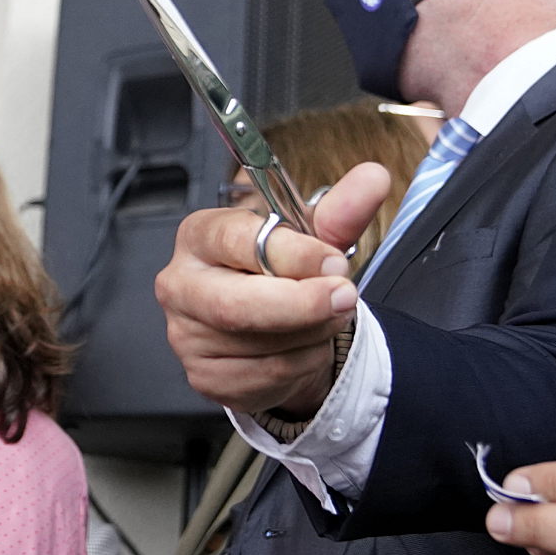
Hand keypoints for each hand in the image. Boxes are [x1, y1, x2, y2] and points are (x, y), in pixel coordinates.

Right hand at [154, 169, 389, 416]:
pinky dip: (300, 364)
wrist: (274, 330)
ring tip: (323, 318)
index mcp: (200, 236)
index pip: (237, 240)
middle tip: (344, 297)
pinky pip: (266, 375)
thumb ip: (340, 212)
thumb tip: (373, 178)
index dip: (293, 254)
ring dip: (311, 334)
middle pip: (236, 304)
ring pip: (261, 344)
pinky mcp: (205, 376)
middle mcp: (182, 284)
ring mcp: (187, 336)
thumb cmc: (280, 275)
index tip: (333, 262)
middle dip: (303, 304)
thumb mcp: (311, 240)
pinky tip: (301, 347)